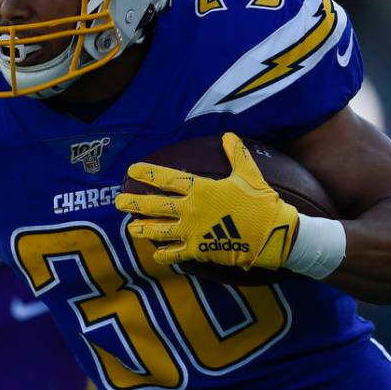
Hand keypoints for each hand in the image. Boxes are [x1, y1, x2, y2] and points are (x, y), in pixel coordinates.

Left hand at [116, 132, 298, 270]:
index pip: (166, 178)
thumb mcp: (249, 174)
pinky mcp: (198, 251)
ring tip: (131, 228)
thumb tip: (229, 135)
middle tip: (118, 202)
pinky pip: (174, 253)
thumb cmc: (261, 202)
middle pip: (153, 205)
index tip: (131, 170)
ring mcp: (191, 232)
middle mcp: (190, 209)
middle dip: (133, 202)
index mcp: (200, 189)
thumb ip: (236, 154)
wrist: (272, 234)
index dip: (147, 173)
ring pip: (158, 231)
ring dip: (142, 229)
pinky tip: (157, 253)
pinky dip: (163, 254)